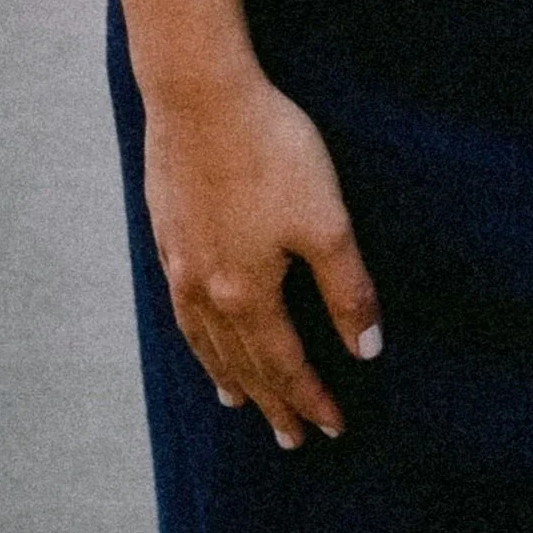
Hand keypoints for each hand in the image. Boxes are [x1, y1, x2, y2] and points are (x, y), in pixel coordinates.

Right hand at [144, 68, 381, 447]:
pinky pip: (180, 306)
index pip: (285, 365)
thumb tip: (366, 350)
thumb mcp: (326, 221)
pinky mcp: (166, 231)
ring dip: (226, 375)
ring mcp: (179, 262)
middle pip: (243, 363)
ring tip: (235, 402)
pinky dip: (194, 335)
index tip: (332, 430)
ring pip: (204, 340)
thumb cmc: (270, 151)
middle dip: (271, 403)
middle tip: (288, 440)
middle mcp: (206, 290)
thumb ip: (347, 290)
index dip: (311, 400)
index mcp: (247, 294)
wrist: (197, 92)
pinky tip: (198, 327)